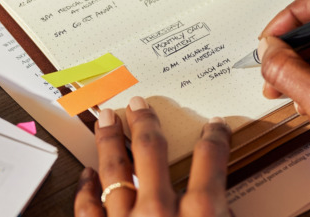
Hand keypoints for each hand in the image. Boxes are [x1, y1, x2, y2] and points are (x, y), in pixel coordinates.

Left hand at [74, 96, 231, 216]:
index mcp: (201, 212)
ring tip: (105, 121)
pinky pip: (89, 208)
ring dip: (108, 141)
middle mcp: (160, 210)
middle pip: (150, 150)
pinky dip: (86, 189)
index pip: (210, 159)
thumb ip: (223, 215)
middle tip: (138, 105)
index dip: (214, 137)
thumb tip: (222, 206)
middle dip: (144, 122)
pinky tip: (87, 174)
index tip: (214, 127)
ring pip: (113, 170)